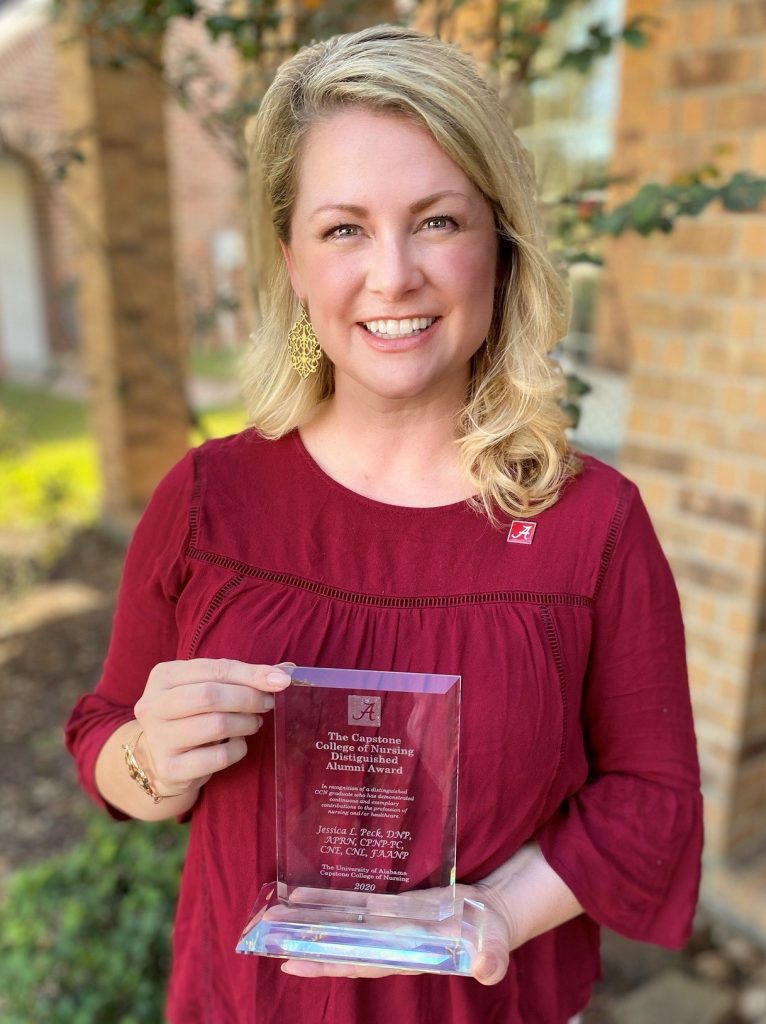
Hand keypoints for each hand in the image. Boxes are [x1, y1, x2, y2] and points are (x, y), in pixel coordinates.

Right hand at [133, 658, 291, 799]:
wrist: (159, 758)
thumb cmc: (190, 714)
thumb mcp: (205, 687)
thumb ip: (241, 677)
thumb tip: (285, 671)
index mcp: (163, 676)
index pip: (215, 669)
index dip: (251, 674)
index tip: (281, 680)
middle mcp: (153, 706)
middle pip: (210, 696)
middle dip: (248, 698)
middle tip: (267, 703)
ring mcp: (159, 739)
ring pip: (216, 725)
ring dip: (246, 723)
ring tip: (254, 722)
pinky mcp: (171, 768)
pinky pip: (218, 757)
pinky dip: (238, 748)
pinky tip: (238, 743)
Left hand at [279, 882, 516, 983]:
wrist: (491, 919)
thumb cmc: (490, 937)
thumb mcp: (493, 947)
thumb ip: (491, 958)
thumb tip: (487, 967)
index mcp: (406, 955)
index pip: (359, 961)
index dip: (328, 963)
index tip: (294, 962)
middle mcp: (388, 943)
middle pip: (339, 945)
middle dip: (305, 941)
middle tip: (267, 934)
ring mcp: (386, 925)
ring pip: (340, 925)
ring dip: (309, 921)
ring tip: (274, 916)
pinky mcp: (389, 907)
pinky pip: (352, 905)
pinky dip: (327, 901)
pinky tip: (302, 894)